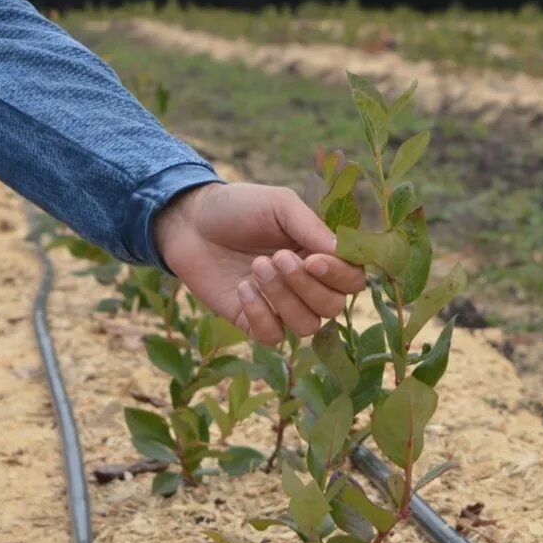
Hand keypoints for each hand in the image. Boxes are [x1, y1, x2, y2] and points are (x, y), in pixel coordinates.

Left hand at [153, 182, 365, 344]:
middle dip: (306, 286)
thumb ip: (312, 228)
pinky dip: (261, 315)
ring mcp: (280, 305)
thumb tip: (341, 255)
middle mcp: (306, 283)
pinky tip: (242, 288)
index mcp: (320, 254)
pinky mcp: (252, 320)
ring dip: (284, 298)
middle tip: (276, 257)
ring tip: (257, 267)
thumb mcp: (280, 205)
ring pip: (307, 326)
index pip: (352, 279)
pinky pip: (272, 336)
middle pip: (333, 307)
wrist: (189, 222)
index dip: (339, 275)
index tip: (312, 258)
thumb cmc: (238, 207)